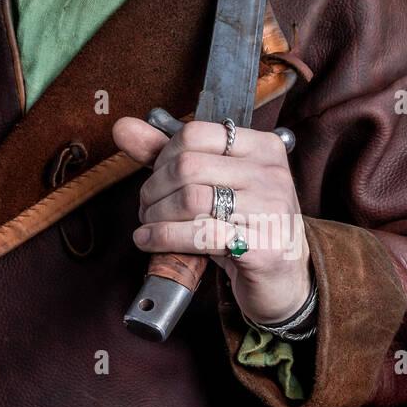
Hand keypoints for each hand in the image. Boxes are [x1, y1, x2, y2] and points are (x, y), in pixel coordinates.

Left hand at [111, 115, 311, 324]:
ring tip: (148, 224)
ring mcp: (272, 209)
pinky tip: (149, 242)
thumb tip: (124, 128)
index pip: (195, 134)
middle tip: (146, 207)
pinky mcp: (265, 247)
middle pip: (187, 167)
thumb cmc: (243, 225)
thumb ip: (167, 155)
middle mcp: (272, 173)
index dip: (162, 157)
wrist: (282, 278)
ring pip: (191, 200)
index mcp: (262, 147)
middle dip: (153, 189)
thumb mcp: (210, 185)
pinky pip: (201, 235)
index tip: (155, 178)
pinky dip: (164, 238)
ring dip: (156, 215)